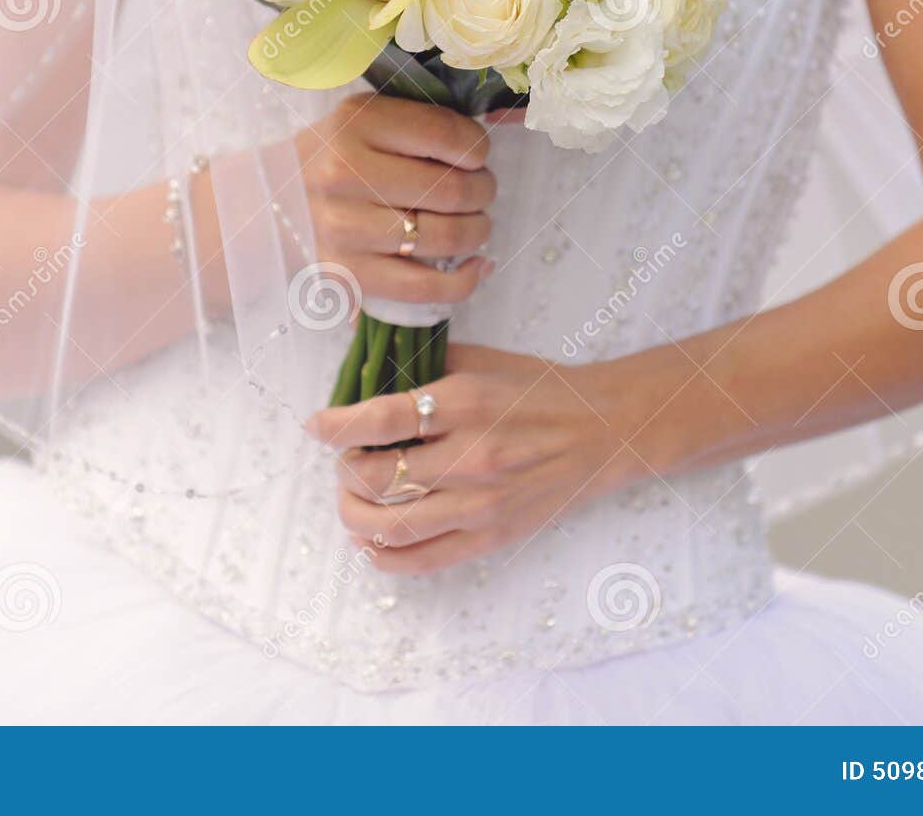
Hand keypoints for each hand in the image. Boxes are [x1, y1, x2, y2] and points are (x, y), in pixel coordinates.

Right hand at [298, 93, 495, 307]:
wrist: (270, 200)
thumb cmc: (334, 155)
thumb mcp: (366, 118)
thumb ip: (419, 123)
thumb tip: (483, 149)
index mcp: (356, 124)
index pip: (446, 135)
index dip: (479, 148)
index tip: (478, 156)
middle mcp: (345, 174)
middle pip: (451, 190)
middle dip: (483, 190)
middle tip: (481, 190)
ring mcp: (345, 229)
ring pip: (444, 237)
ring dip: (477, 231)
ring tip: (475, 223)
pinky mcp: (349, 274)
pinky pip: (424, 287)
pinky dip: (464, 281)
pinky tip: (476, 266)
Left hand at [306, 344, 640, 574]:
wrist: (606, 430)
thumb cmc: (541, 390)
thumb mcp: (484, 361)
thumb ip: (426, 366)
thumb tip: (364, 373)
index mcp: (465, 403)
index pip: (378, 420)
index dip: (334, 426)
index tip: (316, 425)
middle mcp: (470, 456)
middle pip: (372, 477)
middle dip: (343, 467)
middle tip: (346, 457)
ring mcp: (480, 503)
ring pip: (387, 525)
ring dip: (353, 512)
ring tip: (353, 496)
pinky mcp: (490, 537)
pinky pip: (420, 560)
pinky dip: (381, 555)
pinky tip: (369, 538)